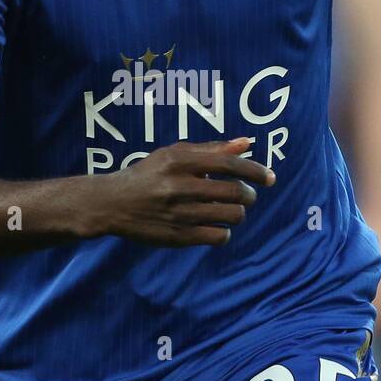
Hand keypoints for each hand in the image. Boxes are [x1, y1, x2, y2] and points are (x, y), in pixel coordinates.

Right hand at [97, 136, 275, 247]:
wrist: (111, 203)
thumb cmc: (147, 175)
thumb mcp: (173, 154)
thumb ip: (210, 149)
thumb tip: (247, 143)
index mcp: (179, 161)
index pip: (228, 164)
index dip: (254, 170)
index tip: (270, 177)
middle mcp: (179, 186)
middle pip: (234, 192)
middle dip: (248, 195)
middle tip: (245, 195)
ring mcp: (178, 213)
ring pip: (231, 216)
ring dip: (238, 214)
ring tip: (231, 211)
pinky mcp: (177, 237)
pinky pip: (218, 236)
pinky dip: (224, 232)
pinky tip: (217, 227)